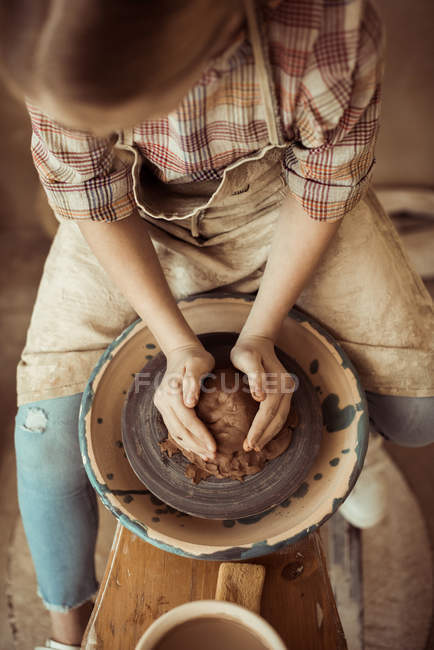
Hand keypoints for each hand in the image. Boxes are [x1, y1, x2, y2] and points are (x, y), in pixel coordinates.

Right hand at [153, 344, 216, 459]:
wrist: (182, 350)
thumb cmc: (195, 356)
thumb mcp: (198, 364)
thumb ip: (193, 382)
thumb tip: (189, 403)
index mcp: (171, 392)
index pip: (187, 420)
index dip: (200, 435)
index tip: (214, 447)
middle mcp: (162, 400)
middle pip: (179, 429)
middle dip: (196, 445)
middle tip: (213, 456)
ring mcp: (161, 403)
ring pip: (175, 431)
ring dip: (190, 445)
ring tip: (206, 455)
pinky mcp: (164, 406)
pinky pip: (174, 427)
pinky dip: (185, 438)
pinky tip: (196, 446)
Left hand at [230, 334, 294, 451]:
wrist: (257, 340)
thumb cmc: (247, 349)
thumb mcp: (245, 358)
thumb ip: (254, 376)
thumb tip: (261, 397)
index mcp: (278, 383)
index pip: (268, 412)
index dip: (259, 429)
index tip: (247, 443)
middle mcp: (287, 388)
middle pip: (277, 418)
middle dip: (264, 436)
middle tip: (250, 449)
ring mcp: (287, 390)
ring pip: (281, 418)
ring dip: (269, 434)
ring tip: (256, 446)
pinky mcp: (284, 392)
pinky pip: (280, 413)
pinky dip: (272, 426)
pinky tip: (263, 434)